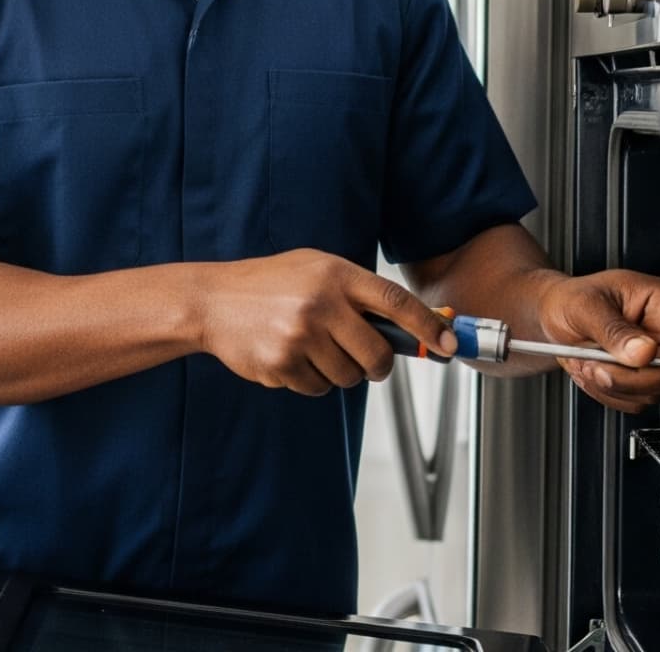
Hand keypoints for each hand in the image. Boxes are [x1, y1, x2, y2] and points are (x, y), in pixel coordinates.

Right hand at [199, 249, 454, 396]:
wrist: (212, 300)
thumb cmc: (271, 284)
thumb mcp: (316, 271)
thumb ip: (360, 295)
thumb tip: (416, 331)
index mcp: (335, 275)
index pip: (395, 302)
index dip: (427, 325)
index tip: (447, 344)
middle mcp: (320, 304)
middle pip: (377, 354)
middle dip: (379, 365)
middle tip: (368, 361)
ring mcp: (300, 336)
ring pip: (348, 377)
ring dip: (339, 371)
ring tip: (312, 347)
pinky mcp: (281, 364)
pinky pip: (318, 388)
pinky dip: (311, 379)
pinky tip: (289, 356)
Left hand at [535, 270, 659, 412]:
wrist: (551, 316)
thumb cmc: (569, 299)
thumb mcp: (585, 306)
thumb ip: (614, 329)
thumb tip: (644, 352)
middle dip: (631, 378)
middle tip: (595, 365)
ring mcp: (654, 357)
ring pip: (654, 391)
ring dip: (615, 386)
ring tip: (587, 363)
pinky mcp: (641, 378)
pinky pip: (636, 400)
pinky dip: (609, 394)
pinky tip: (592, 373)